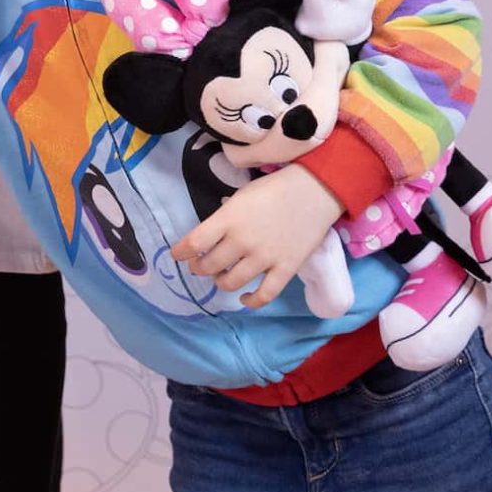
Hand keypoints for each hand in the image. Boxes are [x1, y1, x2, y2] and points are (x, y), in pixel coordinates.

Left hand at [174, 163, 344, 309]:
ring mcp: (264, 258)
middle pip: (210, 265)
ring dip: (220, 282)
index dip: (181, 252)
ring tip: (220, 277)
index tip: (176, 255)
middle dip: (199, 268)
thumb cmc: (274, 189)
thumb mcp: (241, 196)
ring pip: (231, 283)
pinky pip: (264, 295)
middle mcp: (243, 241)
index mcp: (228, 219)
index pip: (194, 242)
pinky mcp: (285, 269)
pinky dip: (251, 302)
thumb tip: (210, 239)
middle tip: (199, 265)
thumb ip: (224, 219)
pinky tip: (244, 298)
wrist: (314, 191)